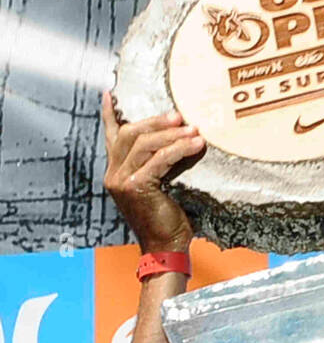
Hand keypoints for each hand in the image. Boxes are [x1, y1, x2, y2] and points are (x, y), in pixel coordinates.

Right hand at [101, 90, 204, 253]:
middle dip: (156, 122)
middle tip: (180, 116)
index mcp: (115, 173)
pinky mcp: (136, 186)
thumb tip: (173, 138)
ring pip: (145, 143)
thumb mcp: (156, 187)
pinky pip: (160, 159)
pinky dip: (179, 149)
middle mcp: (113, 175)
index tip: (110, 94)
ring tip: (194, 130)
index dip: (109, 115)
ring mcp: (122, 181)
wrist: (165, 248)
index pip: (111, 137)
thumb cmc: (165, 220)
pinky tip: (196, 145)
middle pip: (131, 133)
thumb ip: (153, 165)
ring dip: (172, 134)